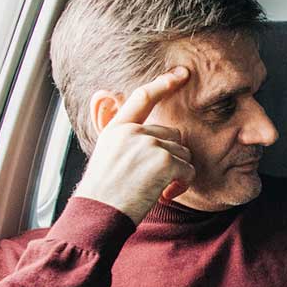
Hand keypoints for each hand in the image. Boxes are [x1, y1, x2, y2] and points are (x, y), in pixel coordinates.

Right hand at [73, 68, 195, 224]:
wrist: (99, 212)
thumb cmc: (105, 193)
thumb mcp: (109, 156)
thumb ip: (129, 140)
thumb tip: (160, 136)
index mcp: (117, 128)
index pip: (142, 98)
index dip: (163, 84)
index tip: (181, 74)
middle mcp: (133, 131)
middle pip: (172, 135)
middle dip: (171, 158)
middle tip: (157, 181)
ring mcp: (149, 144)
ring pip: (183, 153)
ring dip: (177, 173)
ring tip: (157, 189)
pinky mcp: (163, 160)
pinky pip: (187, 169)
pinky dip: (182, 185)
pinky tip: (165, 195)